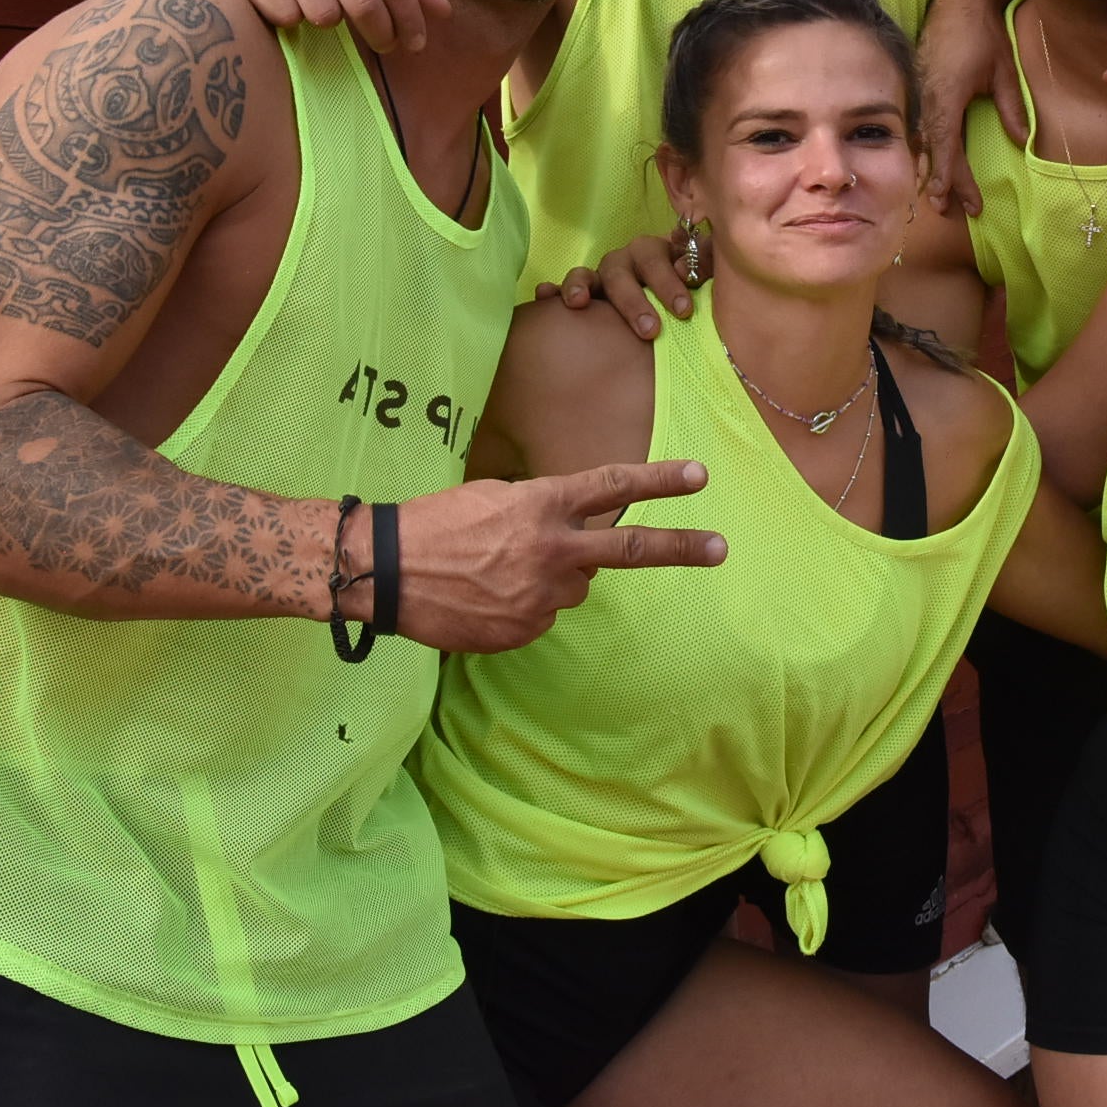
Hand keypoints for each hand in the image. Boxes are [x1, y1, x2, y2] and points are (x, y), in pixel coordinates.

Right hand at [199, 0, 449, 53]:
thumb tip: (444, 12)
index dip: (410, 19)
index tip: (416, 44)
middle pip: (364, 4)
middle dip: (381, 34)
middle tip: (384, 45)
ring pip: (324, 16)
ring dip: (326, 24)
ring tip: (318, 10)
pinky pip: (287, 16)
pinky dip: (289, 20)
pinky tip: (284, 4)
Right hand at [386, 463, 722, 651]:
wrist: (385, 572)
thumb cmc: (435, 524)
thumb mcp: (495, 498)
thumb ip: (544, 513)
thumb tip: (574, 539)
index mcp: (543, 503)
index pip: (614, 486)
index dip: (660, 480)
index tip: (699, 476)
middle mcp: (553, 548)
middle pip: (630, 548)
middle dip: (681, 547)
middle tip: (721, 548)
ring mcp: (542, 594)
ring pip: (574, 587)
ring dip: (551, 579)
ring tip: (497, 571)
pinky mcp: (525, 629)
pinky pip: (541, 615)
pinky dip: (522, 607)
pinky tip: (485, 597)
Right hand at [539, 228, 692, 328]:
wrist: (670, 301)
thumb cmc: (687, 287)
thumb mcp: (702, 273)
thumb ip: (703, 265)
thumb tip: (692, 269)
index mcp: (653, 252)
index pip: (657, 260)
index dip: (669, 283)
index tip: (683, 310)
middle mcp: (623, 262)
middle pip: (620, 272)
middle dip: (633, 301)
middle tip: (650, 331)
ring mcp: (598, 278)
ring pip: (585, 275)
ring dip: (579, 286)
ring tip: (578, 303)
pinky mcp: (580, 295)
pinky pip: (559, 290)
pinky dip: (551, 291)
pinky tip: (543, 296)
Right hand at [915, 0, 1024, 215]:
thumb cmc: (984, 32)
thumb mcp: (1004, 70)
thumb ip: (1012, 108)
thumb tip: (1023, 143)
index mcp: (947, 97)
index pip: (945, 146)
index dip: (951, 177)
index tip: (958, 201)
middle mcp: (927, 99)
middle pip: (932, 150)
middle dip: (940, 181)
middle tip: (949, 210)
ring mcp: (920, 92)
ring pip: (922, 140)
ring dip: (930, 167)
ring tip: (937, 197)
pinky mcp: (920, 87)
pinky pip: (921, 126)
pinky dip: (926, 148)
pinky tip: (928, 162)